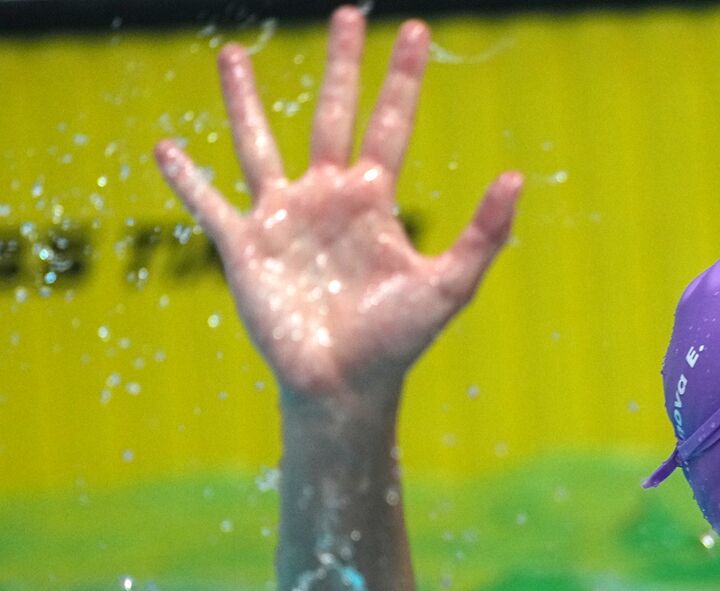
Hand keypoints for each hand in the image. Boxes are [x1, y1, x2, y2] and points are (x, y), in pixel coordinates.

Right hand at [155, 6, 521, 404]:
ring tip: (233, 53)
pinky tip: (164, 147)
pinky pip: (207, 203)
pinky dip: (186, 177)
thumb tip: (517, 176)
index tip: (417, 30)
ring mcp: (283, 218)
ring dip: (244, 100)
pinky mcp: (242, 246)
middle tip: (348, 12)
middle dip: (342, 65)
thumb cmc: (399, 340)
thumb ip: (483, 233)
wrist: (346, 385)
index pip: (390, 123)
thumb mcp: (449, 284)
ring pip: (258, 143)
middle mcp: (328, 198)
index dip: (404, 79)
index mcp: (374, 200)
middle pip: (332, 114)